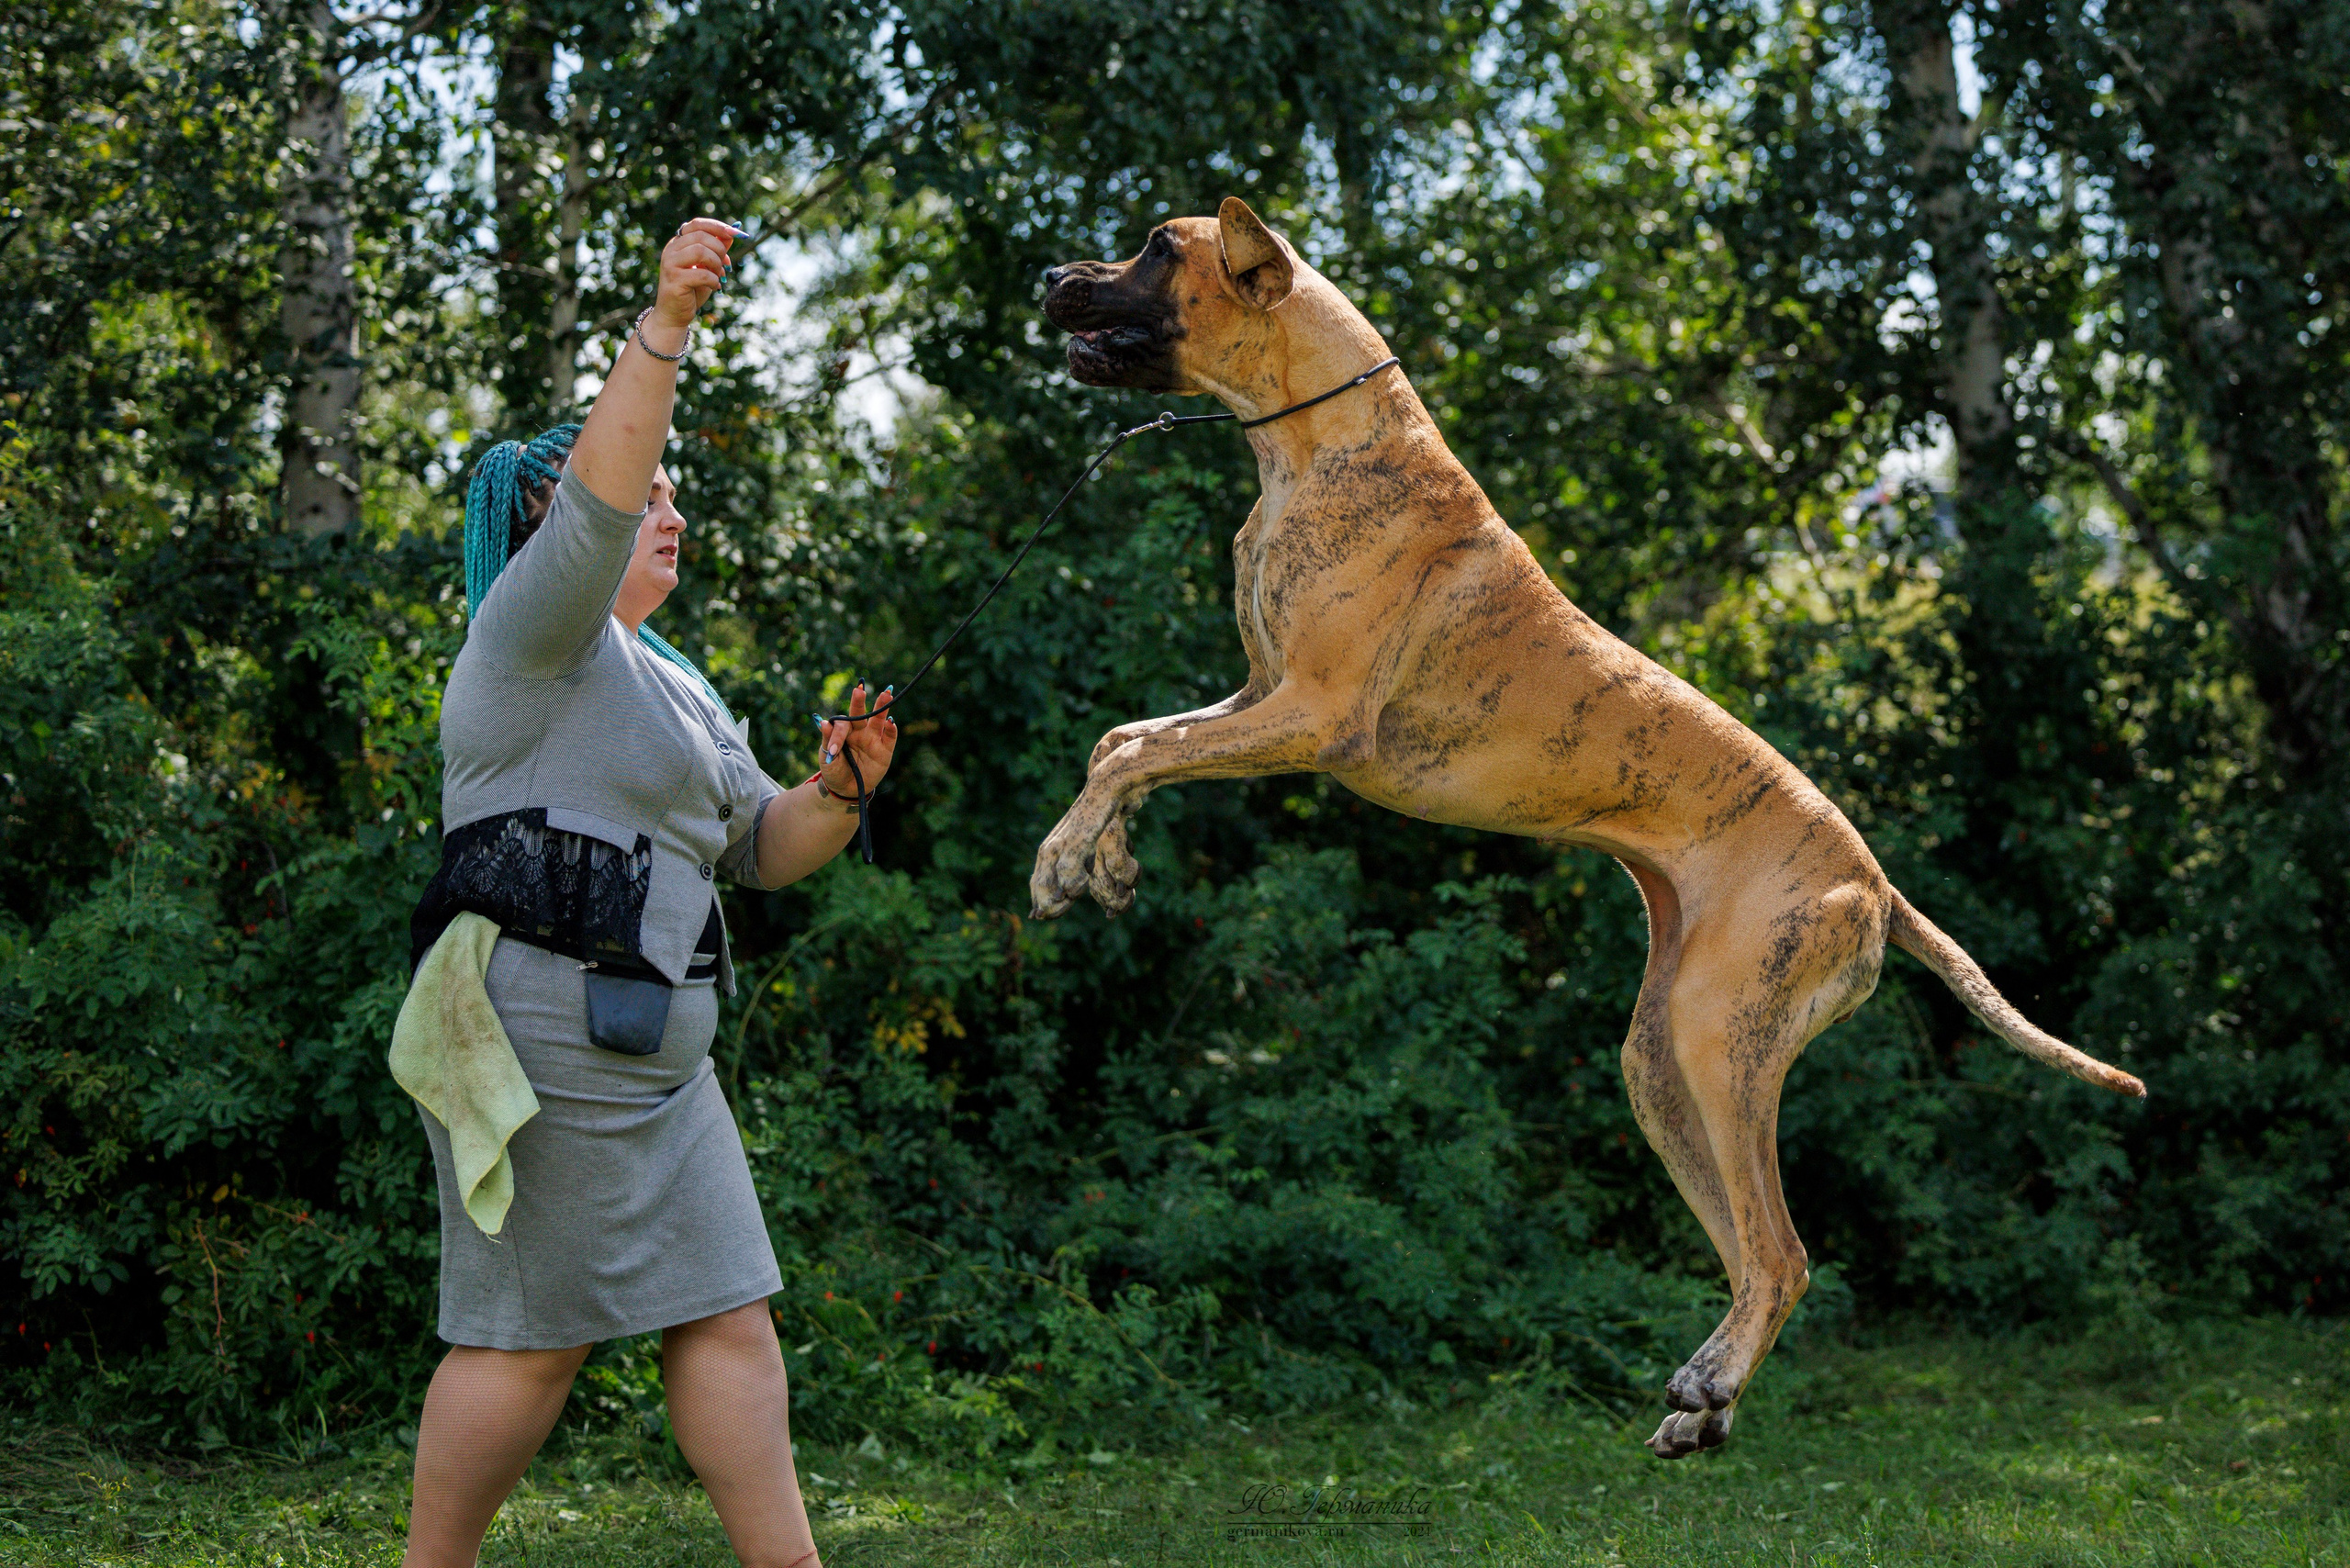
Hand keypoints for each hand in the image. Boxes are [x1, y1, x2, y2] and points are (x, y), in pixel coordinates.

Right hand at [648, 217, 740, 333]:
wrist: (675, 314)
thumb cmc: (692, 289)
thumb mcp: (708, 266)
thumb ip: (717, 250)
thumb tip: (733, 233)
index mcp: (678, 243)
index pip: (697, 224)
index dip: (717, 226)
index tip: (735, 233)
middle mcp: (671, 250)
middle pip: (701, 237)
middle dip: (719, 250)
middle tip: (724, 265)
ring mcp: (670, 263)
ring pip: (700, 251)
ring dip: (716, 264)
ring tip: (718, 276)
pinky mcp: (674, 279)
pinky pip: (701, 274)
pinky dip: (713, 280)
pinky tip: (715, 286)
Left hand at [816, 683, 897, 799]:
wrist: (846, 789)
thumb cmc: (834, 770)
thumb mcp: (826, 757)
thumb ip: (828, 739)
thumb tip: (823, 722)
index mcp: (844, 730)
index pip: (842, 724)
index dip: (838, 735)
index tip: (834, 751)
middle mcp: (859, 731)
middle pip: (861, 713)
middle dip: (860, 702)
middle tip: (859, 690)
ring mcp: (873, 739)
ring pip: (878, 720)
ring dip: (881, 707)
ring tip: (885, 694)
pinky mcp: (885, 750)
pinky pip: (890, 737)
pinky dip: (891, 728)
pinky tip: (891, 720)